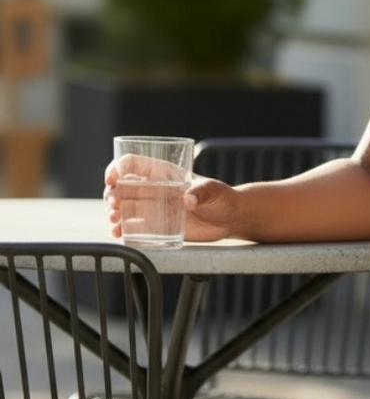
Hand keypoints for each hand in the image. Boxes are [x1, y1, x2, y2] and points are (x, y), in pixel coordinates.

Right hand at [105, 156, 239, 241]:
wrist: (229, 219)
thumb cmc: (222, 198)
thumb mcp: (214, 191)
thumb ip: (202, 193)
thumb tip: (188, 200)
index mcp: (163, 173)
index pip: (132, 164)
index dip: (117, 168)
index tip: (112, 180)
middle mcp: (153, 188)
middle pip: (120, 186)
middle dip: (111, 195)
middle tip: (115, 206)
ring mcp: (152, 207)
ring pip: (122, 207)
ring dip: (113, 213)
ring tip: (115, 223)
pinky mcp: (156, 225)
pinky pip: (132, 226)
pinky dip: (121, 229)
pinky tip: (119, 234)